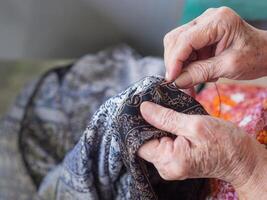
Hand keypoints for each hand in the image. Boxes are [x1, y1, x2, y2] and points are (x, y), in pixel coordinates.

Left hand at [138, 102, 266, 198]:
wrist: (242, 160)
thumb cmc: (224, 143)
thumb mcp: (195, 125)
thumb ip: (166, 118)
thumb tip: (144, 108)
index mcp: (169, 160)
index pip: (139, 141)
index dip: (137, 123)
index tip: (140, 105)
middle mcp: (166, 166)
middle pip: (145, 140)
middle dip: (148, 120)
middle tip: (153, 101)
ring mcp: (170, 165)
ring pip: (154, 139)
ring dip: (157, 123)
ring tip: (162, 107)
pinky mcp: (175, 160)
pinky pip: (163, 141)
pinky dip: (165, 128)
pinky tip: (169, 116)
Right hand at [164, 7, 266, 87]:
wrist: (265, 53)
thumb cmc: (255, 56)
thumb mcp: (228, 66)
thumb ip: (201, 72)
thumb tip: (178, 81)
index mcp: (218, 21)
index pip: (185, 39)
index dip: (175, 61)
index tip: (171, 79)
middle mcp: (207, 19)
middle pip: (176, 39)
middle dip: (174, 62)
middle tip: (179, 82)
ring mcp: (202, 26)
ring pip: (176, 45)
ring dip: (180, 64)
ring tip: (192, 78)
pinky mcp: (200, 35)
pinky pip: (184, 49)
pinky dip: (185, 64)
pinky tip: (196, 72)